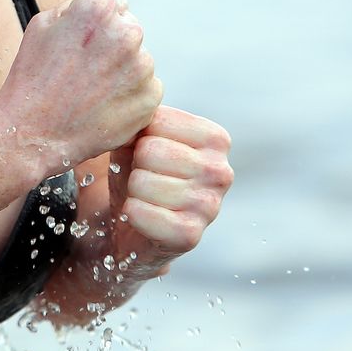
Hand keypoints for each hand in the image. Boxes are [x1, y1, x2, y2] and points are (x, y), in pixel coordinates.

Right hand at [0, 0, 162, 170]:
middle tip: (84, 69)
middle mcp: (127, 33)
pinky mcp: (150, 97)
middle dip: (112, 44)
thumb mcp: (42, 25)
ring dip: (121, 70)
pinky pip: (146, 87)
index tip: (85, 39)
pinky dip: (129, 95)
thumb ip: (77, 7)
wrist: (33, 133)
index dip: (97, 19)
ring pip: (138, 59)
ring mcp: (142, 67)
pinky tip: (102, 105)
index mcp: (99, 9)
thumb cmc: (32, 79)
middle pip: (128, 28)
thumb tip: (101, 8)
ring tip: (90, 90)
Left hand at [111, 105, 231, 268]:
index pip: (157, 119)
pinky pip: (141, 213)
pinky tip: (139, 216)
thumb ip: (138, 116)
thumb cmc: (138, 171)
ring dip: (131, 190)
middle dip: (134, 164)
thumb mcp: (138, 135)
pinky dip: (130, 212)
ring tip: (143, 197)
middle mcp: (221, 171)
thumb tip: (130, 114)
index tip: (144, 152)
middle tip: (142, 178)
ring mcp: (210, 206)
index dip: (137, 136)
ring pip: (141, 182)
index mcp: (215, 139)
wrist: (131, 225)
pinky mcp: (190, 236)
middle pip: (150, 151)